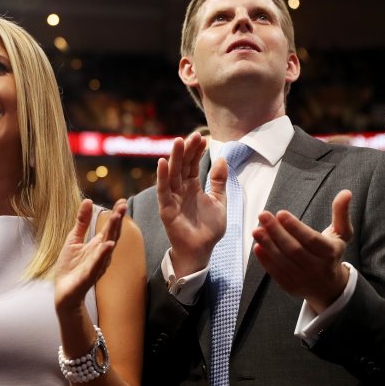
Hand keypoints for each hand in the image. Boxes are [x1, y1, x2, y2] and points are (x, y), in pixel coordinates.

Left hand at [55, 199, 125, 312]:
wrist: (64, 291)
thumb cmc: (71, 267)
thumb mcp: (74, 239)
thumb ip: (82, 222)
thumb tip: (88, 200)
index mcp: (98, 245)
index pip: (110, 227)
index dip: (116, 215)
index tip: (121, 201)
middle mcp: (101, 254)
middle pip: (112, 234)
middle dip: (117, 220)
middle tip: (123, 206)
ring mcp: (96, 265)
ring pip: (107, 247)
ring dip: (112, 233)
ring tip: (117, 218)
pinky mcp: (89, 275)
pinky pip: (97, 264)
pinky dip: (103, 255)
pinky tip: (108, 245)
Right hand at [156, 131, 226, 275]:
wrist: (202, 250)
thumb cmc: (209, 229)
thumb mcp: (219, 201)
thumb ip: (219, 181)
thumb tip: (222, 159)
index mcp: (193, 187)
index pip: (193, 164)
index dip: (197, 151)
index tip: (202, 138)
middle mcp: (181, 190)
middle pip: (182, 166)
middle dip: (187, 150)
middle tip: (193, 135)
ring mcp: (172, 198)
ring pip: (172, 174)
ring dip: (174, 158)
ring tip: (178, 141)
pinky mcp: (166, 209)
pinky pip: (163, 190)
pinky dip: (162, 176)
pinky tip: (163, 162)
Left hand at [252, 190, 353, 312]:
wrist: (329, 286)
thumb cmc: (332, 253)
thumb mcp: (342, 233)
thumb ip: (341, 213)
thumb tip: (346, 192)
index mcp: (331, 253)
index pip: (311, 240)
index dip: (295, 227)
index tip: (280, 213)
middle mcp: (318, 268)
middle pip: (294, 249)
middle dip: (276, 232)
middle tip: (263, 215)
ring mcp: (304, 279)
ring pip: (283, 261)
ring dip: (268, 245)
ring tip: (256, 230)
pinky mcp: (291, 287)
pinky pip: (276, 273)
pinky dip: (265, 260)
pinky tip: (257, 246)